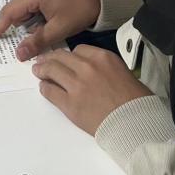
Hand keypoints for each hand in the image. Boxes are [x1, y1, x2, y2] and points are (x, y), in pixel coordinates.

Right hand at [0, 0, 100, 60]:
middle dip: (22, 26)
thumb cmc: (80, 8)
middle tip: (35, 36)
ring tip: (48, 26)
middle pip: (17, 11)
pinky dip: (34, 14)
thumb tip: (19, 55)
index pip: (10, 12)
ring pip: (24, 8)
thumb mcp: (60, 28)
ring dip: (30, 21)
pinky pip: (30, 3)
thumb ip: (37, 41)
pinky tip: (47, 20)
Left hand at [32, 46, 151, 134]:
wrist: (135, 124)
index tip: (66, 59)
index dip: (70, 55)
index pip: (78, 50)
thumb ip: (106, 67)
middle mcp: (87, 67)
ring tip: (37, 71)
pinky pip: (50, 91)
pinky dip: (44, 88)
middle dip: (50, 58)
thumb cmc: (136, 101)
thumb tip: (95, 71)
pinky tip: (43, 87)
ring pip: (51, 70)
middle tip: (43, 60)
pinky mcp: (69, 104)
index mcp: (102, 57)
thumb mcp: (124, 73)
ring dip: (42, 70)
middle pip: (61, 57)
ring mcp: (76, 85)